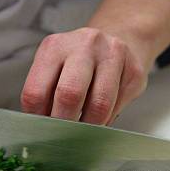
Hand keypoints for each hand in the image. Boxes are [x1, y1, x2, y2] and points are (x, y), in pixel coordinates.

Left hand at [21, 27, 148, 124]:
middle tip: (62, 135)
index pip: (36, 91)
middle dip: (64, 124)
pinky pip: (117, 107)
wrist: (120, 35)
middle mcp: (84, 45)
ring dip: (88, 126)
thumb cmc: (79, 59)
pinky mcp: (133, 71)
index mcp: (55, 47)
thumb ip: (45, 93)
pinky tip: (98, 118)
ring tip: (82, 131)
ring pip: (99, 105)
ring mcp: (112, 56)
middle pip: (69, 95)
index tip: (41, 130)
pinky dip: (105, 120)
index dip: (37, 118)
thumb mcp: (55, 65)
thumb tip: (41, 128)